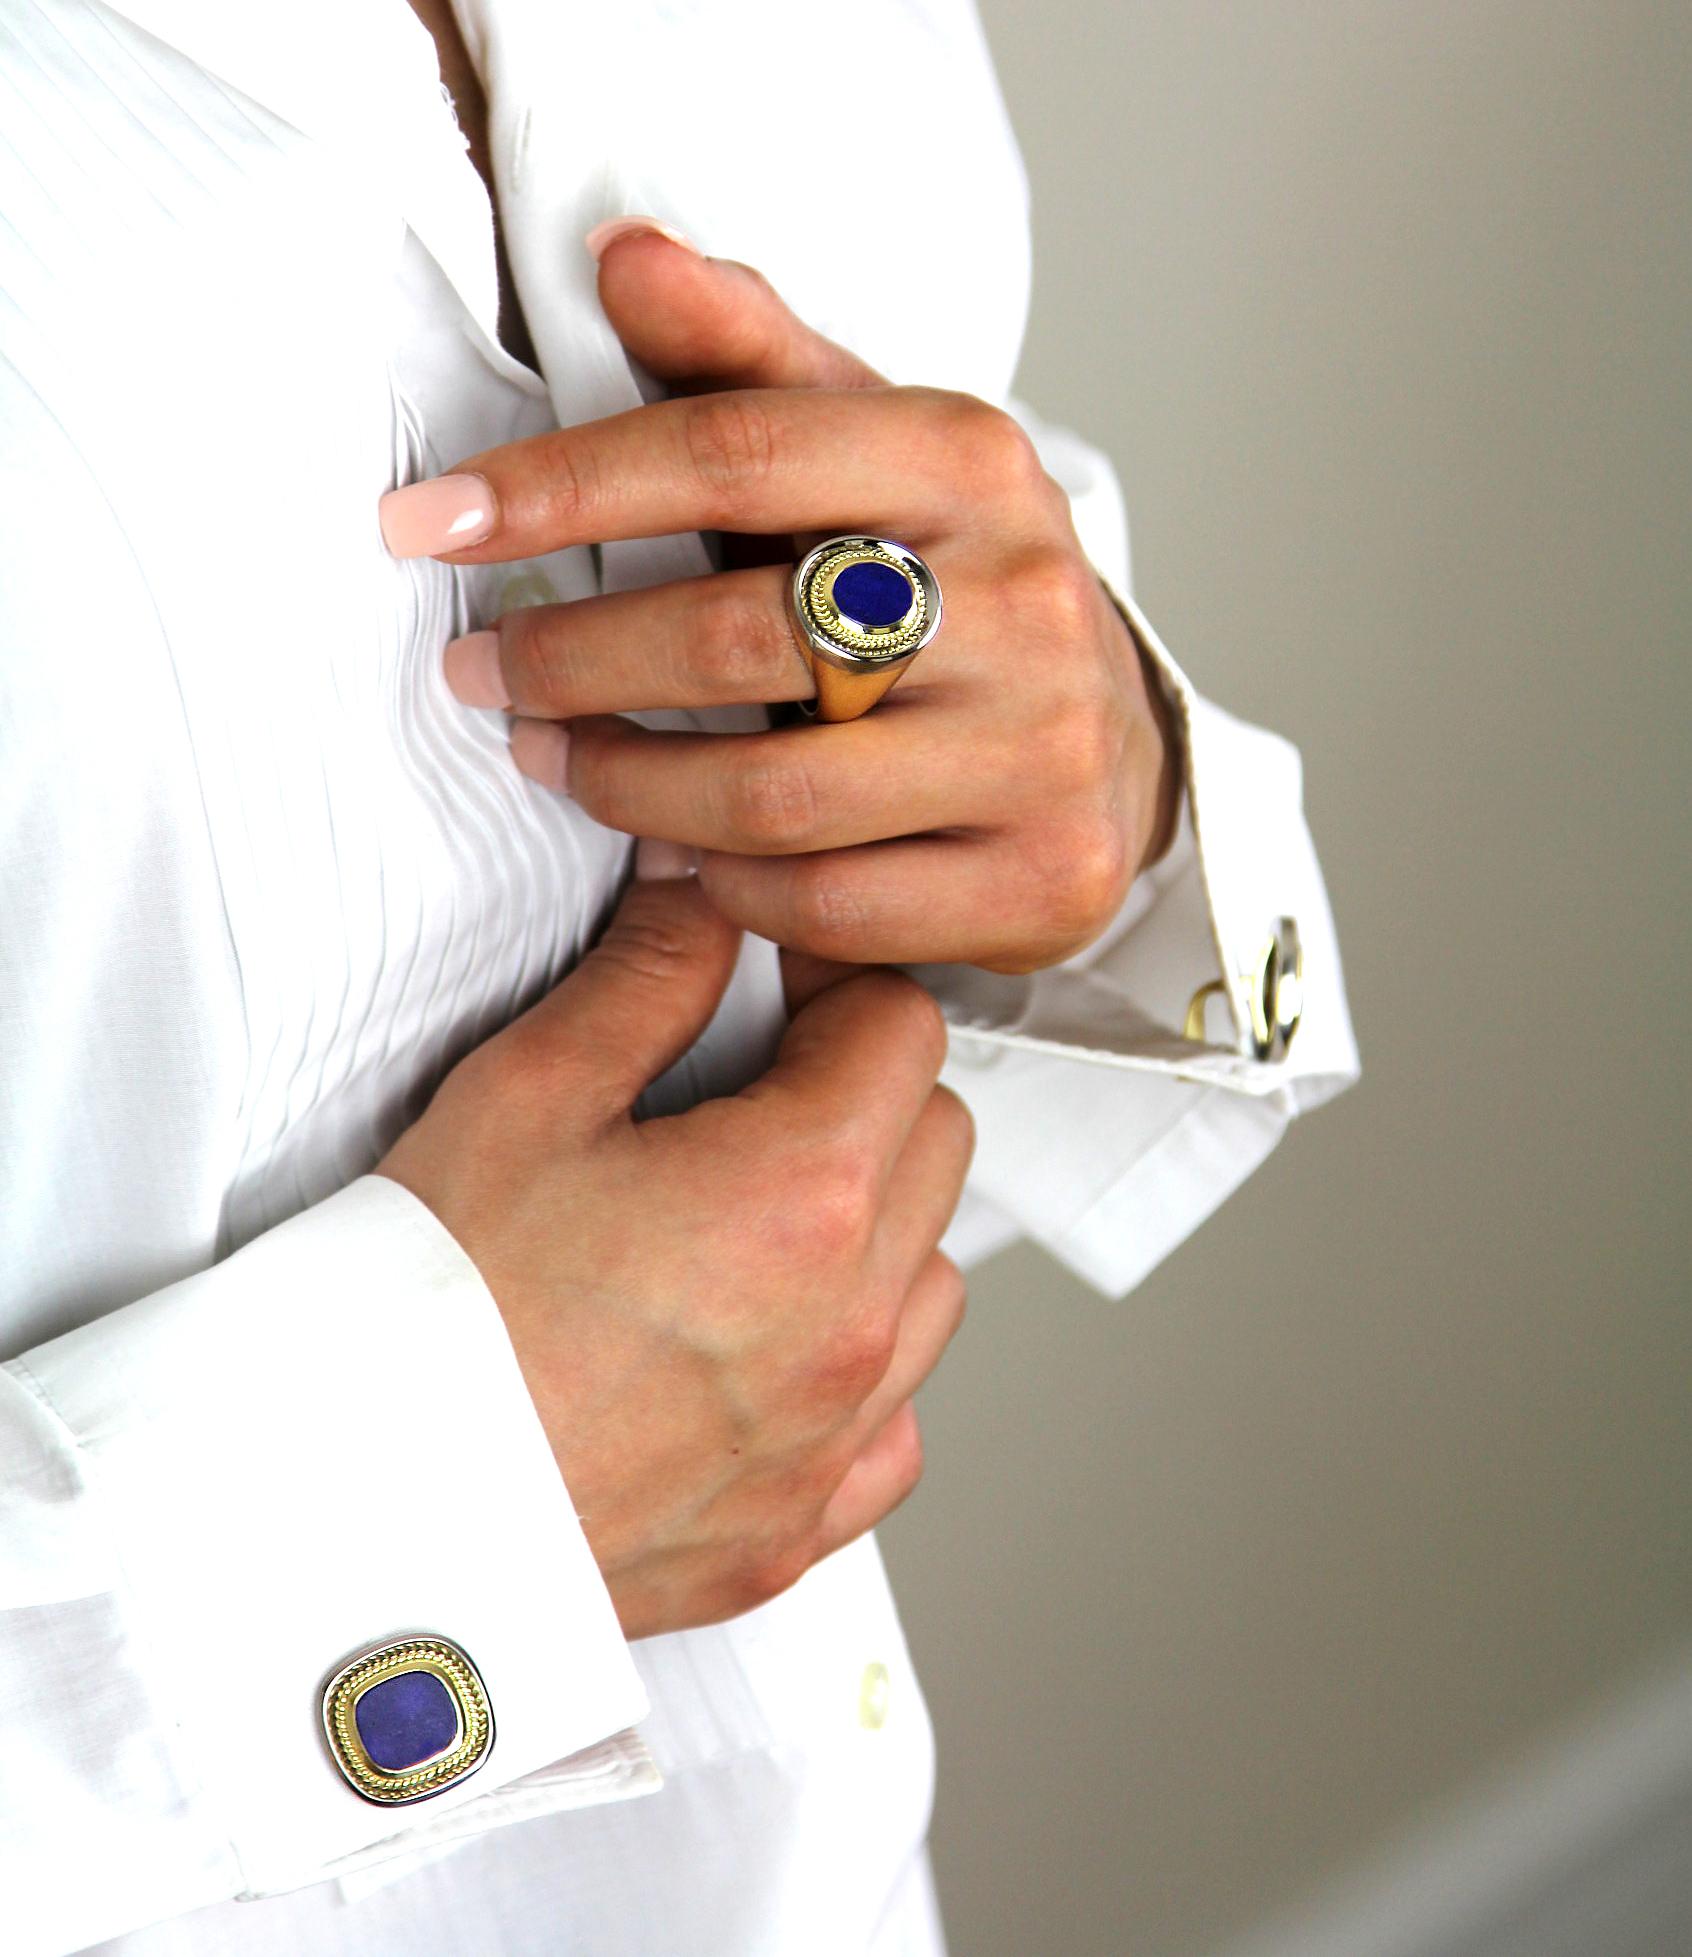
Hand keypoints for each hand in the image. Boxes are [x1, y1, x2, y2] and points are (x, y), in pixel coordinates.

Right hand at [376, 870, 971, 1638]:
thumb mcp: (529, 1094)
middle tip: (757, 1088)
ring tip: (759, 1220)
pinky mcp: (797, 1526)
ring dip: (879, 1229)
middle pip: (937, 1141)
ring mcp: (830, 1435)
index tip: (784, 987)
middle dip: (866, 1089)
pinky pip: (893, 1426)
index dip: (841, 983)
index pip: (902, 1027)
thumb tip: (708, 903)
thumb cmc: (431, 1312)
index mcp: (802, 1194)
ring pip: (934, 1280)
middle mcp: (849, 1321)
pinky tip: (772, 1351)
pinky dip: (859, 1374)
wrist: (360, 1510)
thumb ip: (649, 976)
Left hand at [379, 223, 1179, 974]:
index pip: (731, 454)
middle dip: (570, 661)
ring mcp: (1042, 750)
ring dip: (626, 788)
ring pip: (772, 796)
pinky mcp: (1043, 878)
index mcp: (969, 458)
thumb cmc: (952, 580)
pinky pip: (828, 905)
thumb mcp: (867, 442)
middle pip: (733, 639)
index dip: (561, 490)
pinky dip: (724, 885)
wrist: (1109, 739)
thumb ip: (746, 356)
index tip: (429, 525)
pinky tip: (679, 852)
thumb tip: (620, 257)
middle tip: (484, 673)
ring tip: (557, 761)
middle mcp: (1024, 600)